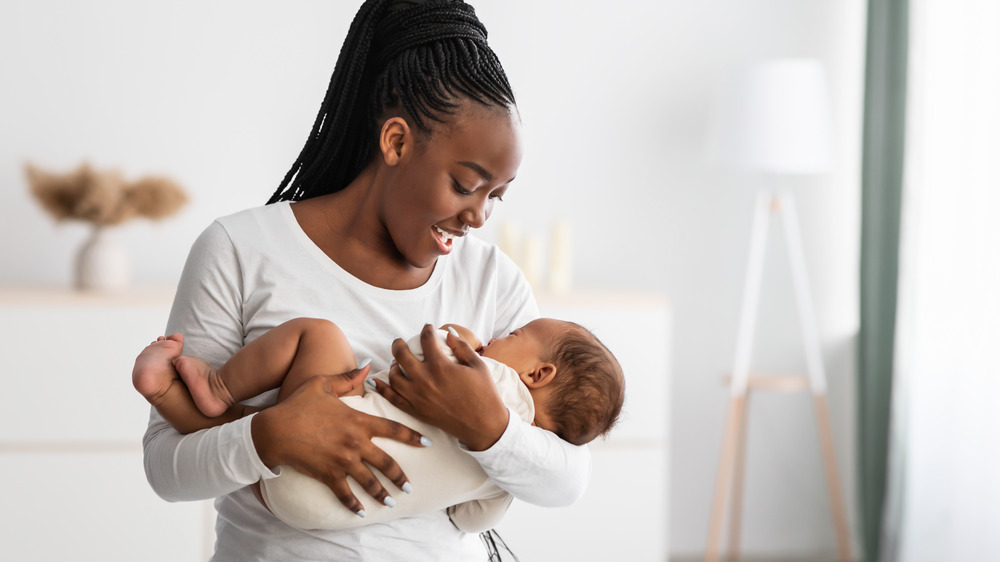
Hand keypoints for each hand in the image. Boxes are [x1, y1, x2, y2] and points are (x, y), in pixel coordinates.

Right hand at [251, 366, 427, 514]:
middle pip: (386, 462)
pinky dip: (353, 505)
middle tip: (410, 487)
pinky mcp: (328, 475)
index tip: (428, 443)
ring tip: (392, 502)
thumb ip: (348, 378)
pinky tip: (361, 513)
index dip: (413, 436)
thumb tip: (368, 366)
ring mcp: (343, 461)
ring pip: (370, 482)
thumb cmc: (298, 404)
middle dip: (400, 476)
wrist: (275, 430)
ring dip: (382, 494)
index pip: (393, 429)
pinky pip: (345, 494)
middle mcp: (355, 443)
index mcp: (358, 421)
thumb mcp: (323, 384)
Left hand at [372, 324, 508, 450]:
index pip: (426, 340)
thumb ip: (462, 347)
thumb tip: (448, 334)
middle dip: (399, 344)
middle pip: (401, 355)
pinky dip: (382, 389)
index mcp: (440, 366)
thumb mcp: (478, 365)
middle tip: (400, 341)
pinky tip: (376, 381)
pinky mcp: (416, 411)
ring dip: (393, 365)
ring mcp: (418, 397)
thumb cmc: (484, 393)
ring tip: (397, 362)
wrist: (483, 425)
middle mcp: (425, 380)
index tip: (427, 327)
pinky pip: (393, 398)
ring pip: (393, 376)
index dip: (426, 330)